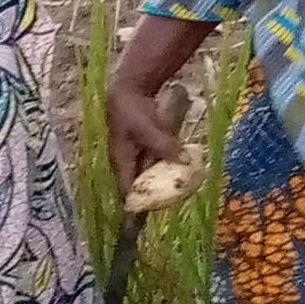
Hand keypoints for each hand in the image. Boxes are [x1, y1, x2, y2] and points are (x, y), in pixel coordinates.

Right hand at [105, 66, 187, 191]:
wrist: (129, 89)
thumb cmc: (131, 111)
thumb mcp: (147, 129)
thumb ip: (163, 146)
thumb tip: (183, 161)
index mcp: (121, 161)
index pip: (127, 190)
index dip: (137, 203)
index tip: (152, 214)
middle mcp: (127, 162)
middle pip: (140, 184)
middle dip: (154, 194)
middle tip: (172, 202)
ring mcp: (137, 155)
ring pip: (150, 174)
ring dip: (163, 181)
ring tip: (180, 190)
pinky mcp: (146, 147)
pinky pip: (157, 162)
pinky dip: (167, 167)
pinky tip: (181, 169)